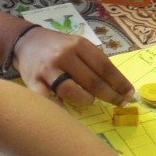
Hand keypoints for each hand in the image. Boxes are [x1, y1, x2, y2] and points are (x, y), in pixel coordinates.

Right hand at [12, 26, 134, 106]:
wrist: (26, 42)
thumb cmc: (58, 47)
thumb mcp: (78, 45)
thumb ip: (95, 62)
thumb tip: (119, 85)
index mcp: (79, 45)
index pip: (104, 66)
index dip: (119, 82)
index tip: (129, 94)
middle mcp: (64, 55)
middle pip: (91, 81)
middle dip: (109, 95)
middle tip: (119, 103)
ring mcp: (47, 69)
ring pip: (71, 90)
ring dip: (85, 100)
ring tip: (89, 101)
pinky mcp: (32, 81)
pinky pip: (47, 99)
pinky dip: (58, 108)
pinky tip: (67, 113)